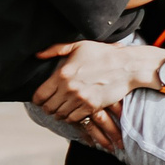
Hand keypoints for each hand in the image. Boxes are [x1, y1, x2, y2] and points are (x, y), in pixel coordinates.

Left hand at [32, 39, 153, 123]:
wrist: (127, 66)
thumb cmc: (103, 54)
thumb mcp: (79, 46)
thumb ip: (55, 50)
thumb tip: (37, 55)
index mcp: (62, 74)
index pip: (40, 95)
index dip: (37, 99)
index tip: (40, 99)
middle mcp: (69, 89)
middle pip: (48, 107)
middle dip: (47, 108)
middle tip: (51, 105)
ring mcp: (81, 99)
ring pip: (60, 115)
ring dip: (59, 113)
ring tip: (61, 110)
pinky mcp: (92, 106)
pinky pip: (74, 119)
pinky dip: (71, 118)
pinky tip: (73, 112)